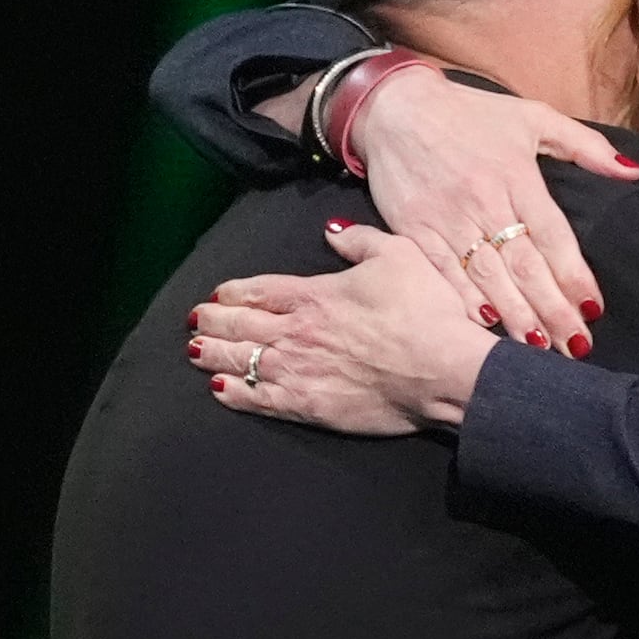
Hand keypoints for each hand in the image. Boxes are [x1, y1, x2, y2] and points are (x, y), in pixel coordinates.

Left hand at [188, 230, 495, 432]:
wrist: (444, 370)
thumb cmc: (427, 312)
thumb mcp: (398, 255)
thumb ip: (359, 240)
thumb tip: (332, 231)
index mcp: (313, 295)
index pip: (257, 291)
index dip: (232, 293)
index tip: (217, 295)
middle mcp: (296, 332)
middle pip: (239, 326)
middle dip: (211, 322)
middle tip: (194, 322)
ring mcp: (300, 371)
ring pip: (241, 361)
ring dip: (213, 355)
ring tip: (195, 352)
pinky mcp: (311, 406)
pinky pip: (260, 400)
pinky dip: (235, 394)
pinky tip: (220, 389)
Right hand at [348, 65, 638, 353]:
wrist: (395, 107)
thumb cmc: (470, 114)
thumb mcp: (532, 116)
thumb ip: (585, 145)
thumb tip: (632, 171)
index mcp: (517, 175)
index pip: (553, 235)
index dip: (574, 274)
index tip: (593, 308)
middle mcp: (484, 200)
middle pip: (525, 265)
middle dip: (553, 310)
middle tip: (576, 346)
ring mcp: (448, 218)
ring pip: (488, 276)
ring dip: (516, 316)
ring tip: (540, 349)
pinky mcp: (415, 231)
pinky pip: (444, 273)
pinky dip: (465, 301)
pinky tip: (487, 326)